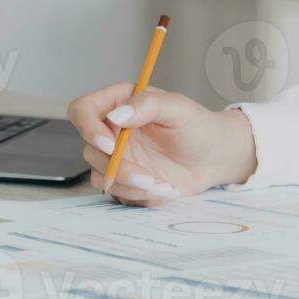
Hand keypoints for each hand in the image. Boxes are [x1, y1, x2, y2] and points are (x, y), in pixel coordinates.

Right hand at [66, 83, 256, 205]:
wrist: (215, 157)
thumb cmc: (198, 126)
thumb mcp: (178, 107)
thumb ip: (146, 105)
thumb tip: (115, 116)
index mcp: (119, 102)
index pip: (82, 110)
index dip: (88, 128)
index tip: (110, 145)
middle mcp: (112, 130)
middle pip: (91, 150)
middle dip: (120, 169)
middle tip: (149, 177)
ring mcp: (117, 157)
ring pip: (102, 176)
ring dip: (131, 186)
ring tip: (165, 186)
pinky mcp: (125, 179)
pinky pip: (118, 193)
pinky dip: (140, 196)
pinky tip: (166, 189)